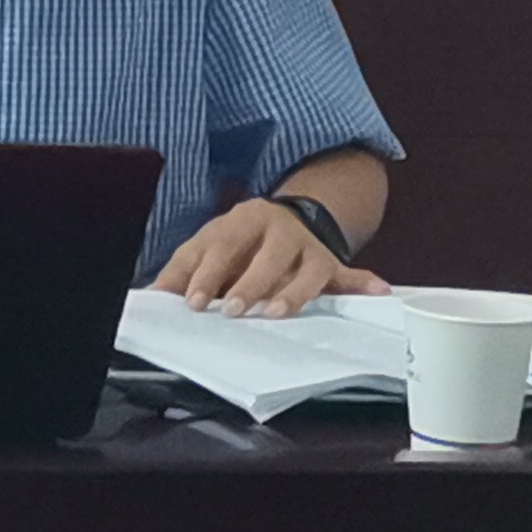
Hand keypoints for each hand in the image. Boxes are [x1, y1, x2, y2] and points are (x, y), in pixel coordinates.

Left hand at [153, 198, 384, 317]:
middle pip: (267, 257)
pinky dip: (365, 282)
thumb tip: (153, 296)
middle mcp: (279, 229)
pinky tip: (378, 290)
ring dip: (295, 292)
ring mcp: (308, 246)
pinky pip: (350, 273)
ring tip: (278, 313)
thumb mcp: (204, 246)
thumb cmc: (236, 241)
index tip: (192, 302)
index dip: (206, 275)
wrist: (282, 218)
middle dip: (249, 285)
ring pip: (308, 269)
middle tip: (232, 310)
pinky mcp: (331, 263)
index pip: (222, 246)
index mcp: (241, 220)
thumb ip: (180, 271)